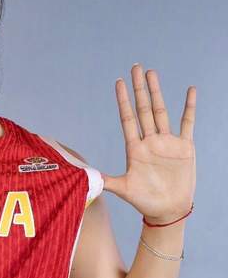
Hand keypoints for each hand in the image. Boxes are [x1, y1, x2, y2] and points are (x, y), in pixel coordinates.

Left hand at [103, 64, 195, 224]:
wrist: (167, 210)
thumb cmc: (145, 201)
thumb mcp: (124, 190)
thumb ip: (107, 181)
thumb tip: (88, 178)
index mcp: (135, 149)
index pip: (127, 119)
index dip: (123, 101)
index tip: (118, 83)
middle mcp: (150, 141)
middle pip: (143, 109)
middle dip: (139, 89)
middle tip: (135, 67)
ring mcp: (167, 142)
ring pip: (161, 111)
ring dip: (157, 92)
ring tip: (152, 73)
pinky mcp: (184, 147)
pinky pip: (188, 123)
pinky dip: (189, 107)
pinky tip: (190, 91)